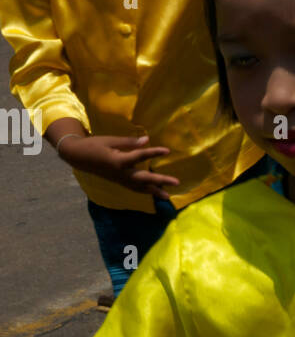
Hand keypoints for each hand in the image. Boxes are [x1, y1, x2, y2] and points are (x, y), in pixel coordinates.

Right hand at [59, 133, 179, 198]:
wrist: (77, 156)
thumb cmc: (94, 145)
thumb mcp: (110, 140)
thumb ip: (129, 142)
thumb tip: (147, 141)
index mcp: (118, 161)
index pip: (140, 156)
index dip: (154, 153)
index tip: (167, 151)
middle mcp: (120, 173)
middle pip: (144, 179)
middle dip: (160, 181)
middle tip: (176, 182)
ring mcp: (119, 179)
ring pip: (139, 188)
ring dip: (154, 191)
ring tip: (168, 196)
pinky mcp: (118, 181)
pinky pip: (134, 188)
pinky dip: (144, 191)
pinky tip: (153, 192)